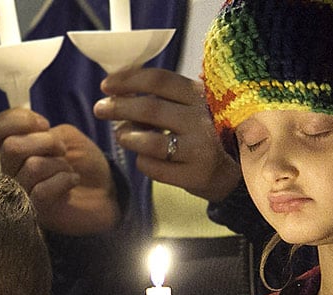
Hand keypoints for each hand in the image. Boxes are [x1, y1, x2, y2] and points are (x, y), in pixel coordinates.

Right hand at [0, 107, 119, 235]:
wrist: (105, 192)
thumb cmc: (84, 164)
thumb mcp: (65, 136)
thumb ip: (43, 130)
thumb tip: (32, 134)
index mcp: (15, 147)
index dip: (19, 120)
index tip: (44, 124)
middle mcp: (12, 170)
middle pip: (11, 147)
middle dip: (46, 142)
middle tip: (63, 150)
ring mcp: (21, 191)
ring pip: (32, 167)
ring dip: (59, 164)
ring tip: (69, 170)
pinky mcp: (35, 210)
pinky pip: (41, 191)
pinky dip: (64, 181)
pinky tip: (72, 182)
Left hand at [94, 67, 240, 201]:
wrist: (232, 170)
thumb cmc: (199, 134)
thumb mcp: (188, 108)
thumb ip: (159, 98)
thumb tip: (116, 91)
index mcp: (198, 96)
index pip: (160, 81)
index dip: (129, 80)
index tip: (106, 85)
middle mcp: (201, 120)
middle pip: (150, 109)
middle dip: (118, 107)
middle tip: (100, 109)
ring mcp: (199, 149)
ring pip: (149, 141)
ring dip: (127, 137)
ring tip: (121, 136)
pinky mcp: (194, 175)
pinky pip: (153, 167)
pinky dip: (141, 162)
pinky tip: (143, 158)